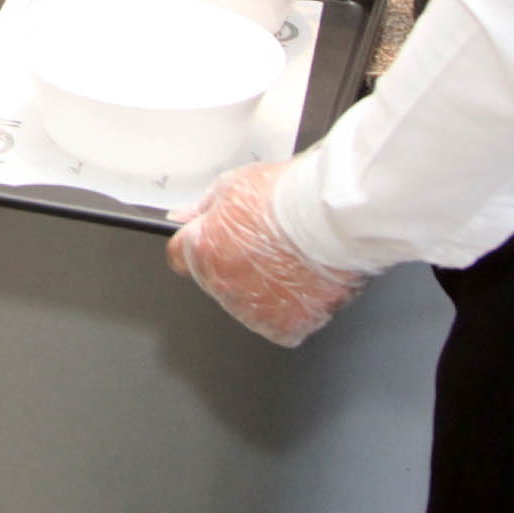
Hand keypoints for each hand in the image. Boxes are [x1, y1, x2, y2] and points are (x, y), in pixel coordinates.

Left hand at [165, 161, 364, 346]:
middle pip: (217, 280)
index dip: (199, 245)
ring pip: (249, 304)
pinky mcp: (285, 326)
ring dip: (264, 288)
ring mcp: (254, 311)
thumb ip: (203, 209)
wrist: (333, 220)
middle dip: (234, 265)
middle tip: (267, 244)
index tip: (214, 241)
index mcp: (204, 252)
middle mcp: (224, 287)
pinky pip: (281, 322)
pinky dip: (292, 307)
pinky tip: (304, 281)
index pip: (180, 258)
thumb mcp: (233, 186)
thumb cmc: (290, 198)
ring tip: (291, 260)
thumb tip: (183, 218)